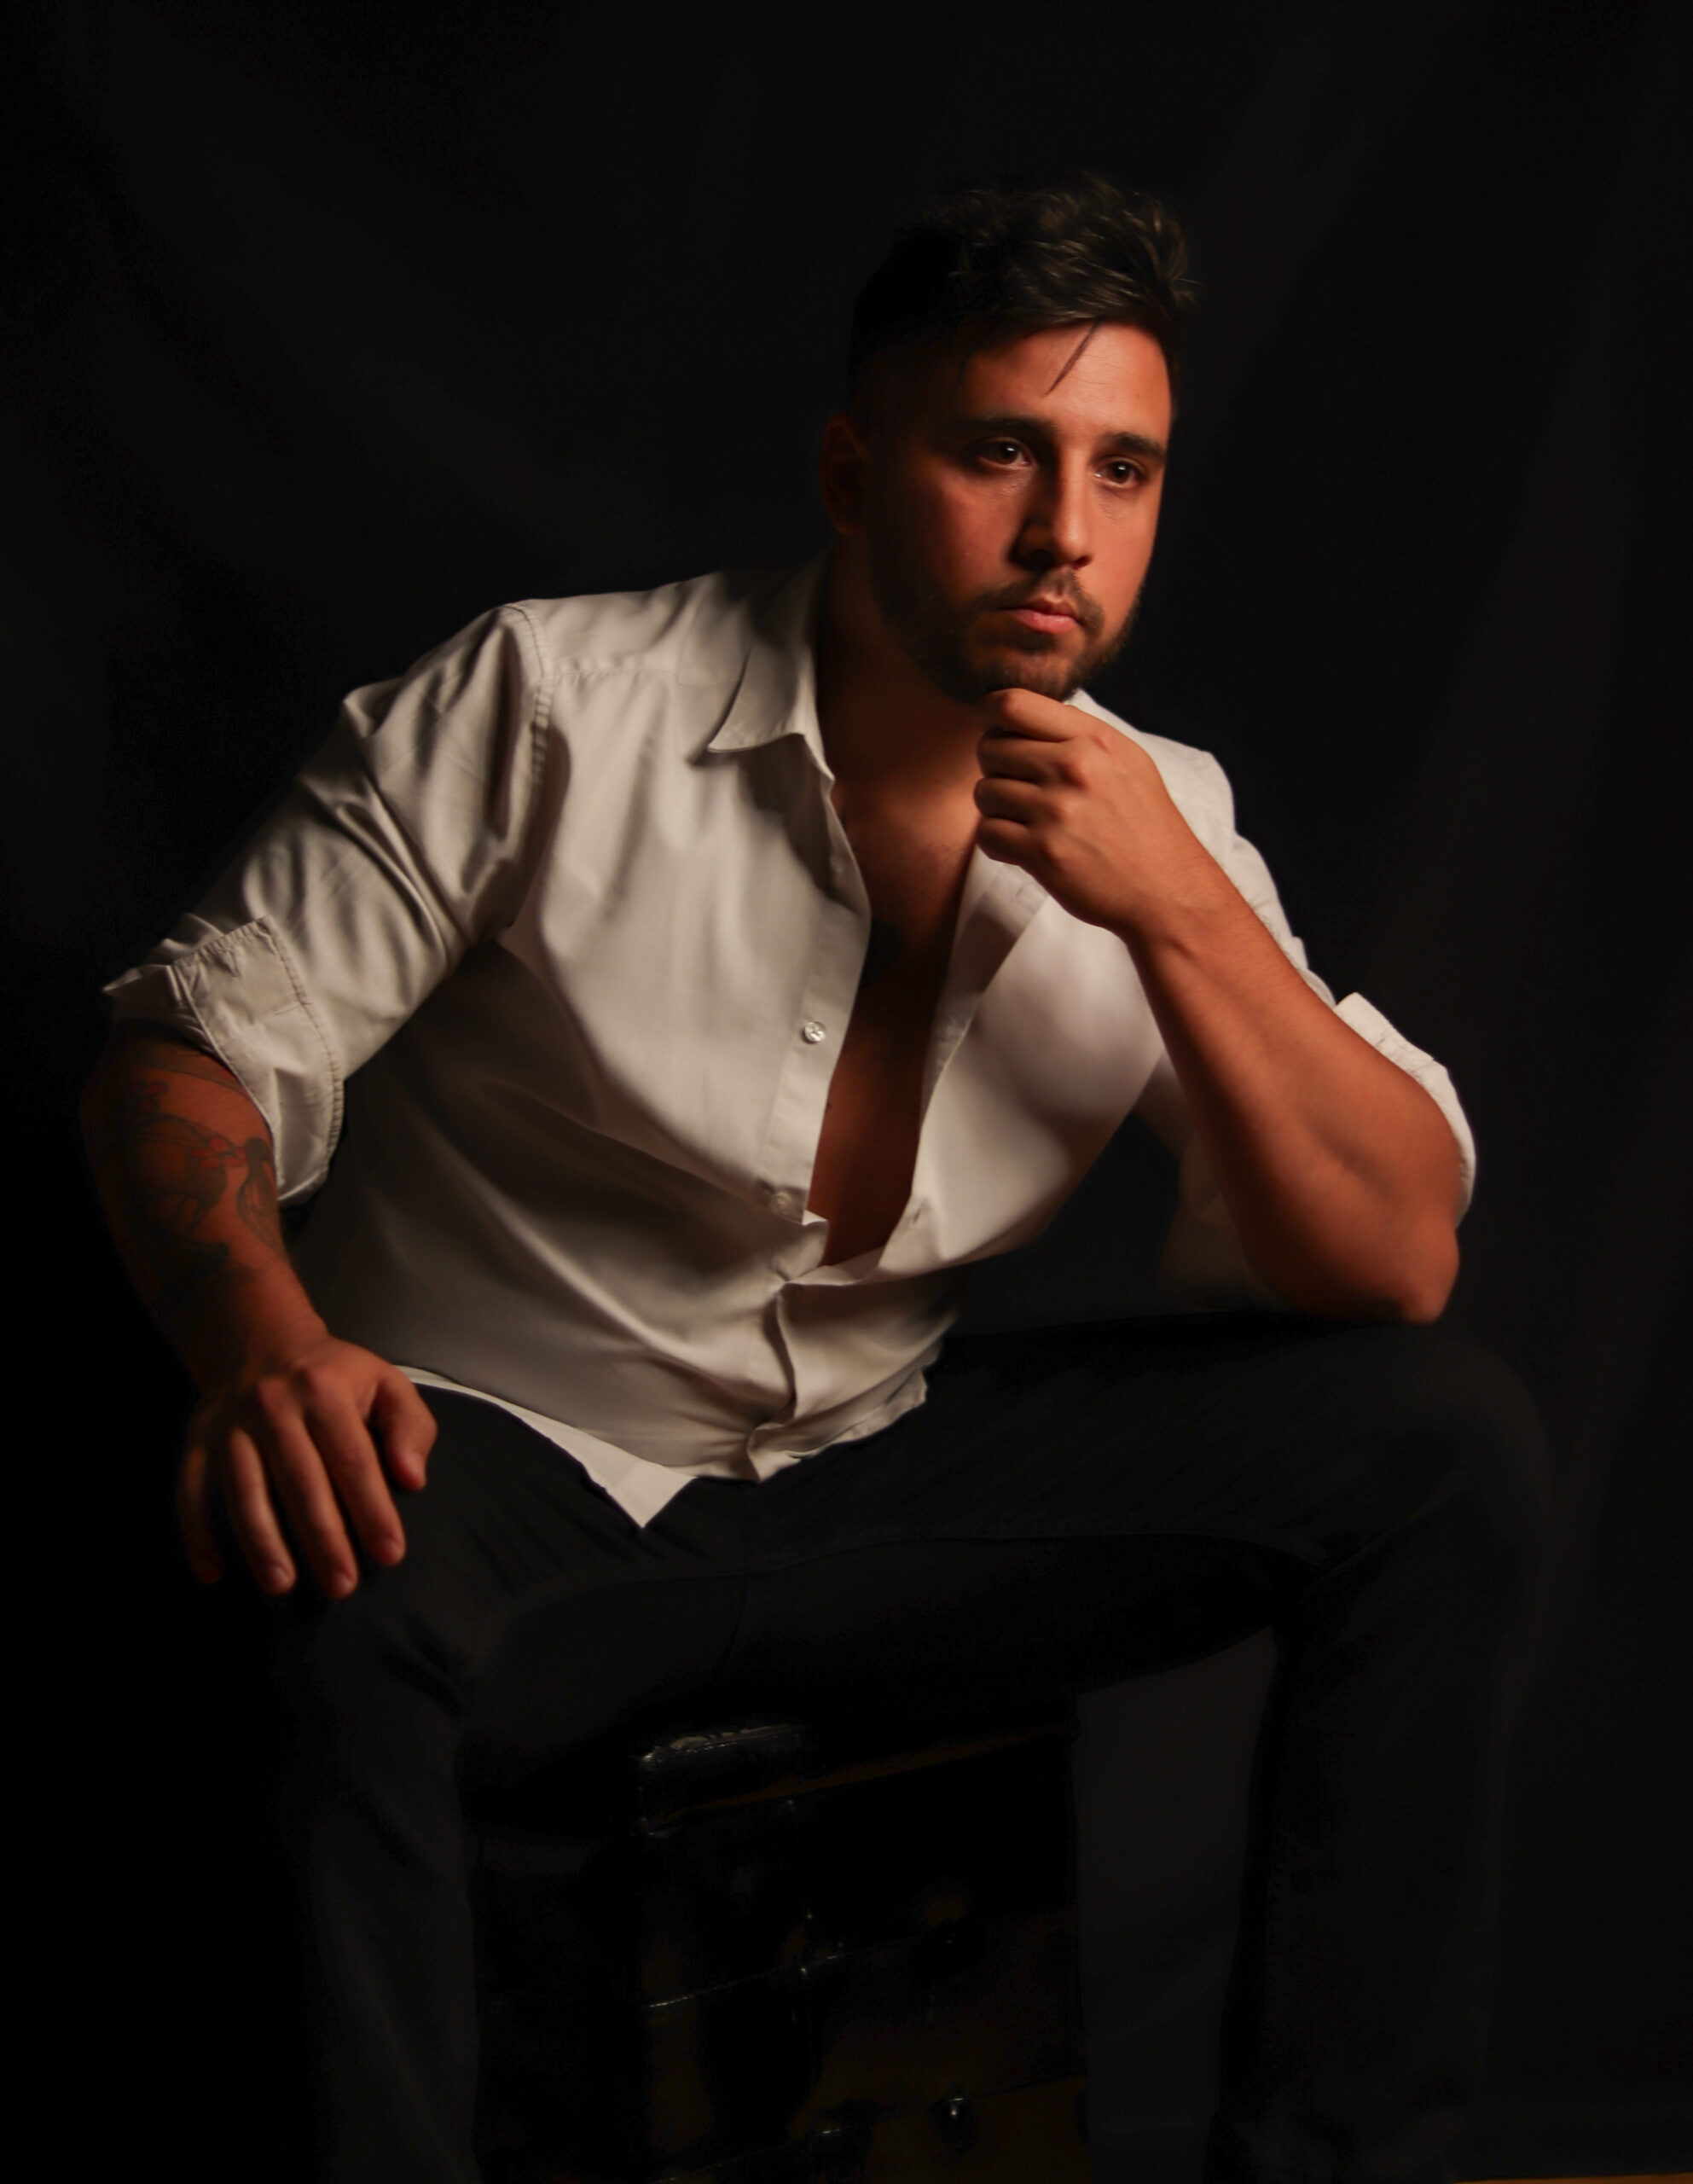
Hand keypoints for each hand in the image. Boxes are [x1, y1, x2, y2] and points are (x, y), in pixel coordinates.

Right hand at [176, 1332, 437, 1597]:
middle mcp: (272, 1405)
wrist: (261, 1340)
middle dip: (323, 1538)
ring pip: (244, 1491)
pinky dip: (197, 1534)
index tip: (390, 1554)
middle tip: (343, 1585)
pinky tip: (212, 1573)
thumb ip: (410, 1427)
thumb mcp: (385, 1382)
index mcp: (323, 1389)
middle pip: (300, 1481)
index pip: (352, 1459)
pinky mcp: (197, 1441)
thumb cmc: (335, 1375)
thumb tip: (412, 1478)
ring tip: (282, 1585)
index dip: (372, 1509)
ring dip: (261, 1543)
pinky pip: (190, 1491)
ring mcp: (229, 1425)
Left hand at [973, 687, 1217, 938]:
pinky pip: (988, 834)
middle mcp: (1073, 768)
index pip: (1012, 704)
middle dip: (996, 770)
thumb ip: (1080, 735)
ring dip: (997, 811)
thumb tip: (1024, 717)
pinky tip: (1023, 849)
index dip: (990, 718)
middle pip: (989, 749)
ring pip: (985, 793)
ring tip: (1027, 823)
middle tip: (1020, 791)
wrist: (1168, 890)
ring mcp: (1056, 811)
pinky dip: (998, 843)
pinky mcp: (1043, 853)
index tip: (997, 736)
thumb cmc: (1146, 826)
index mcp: (1094, 739)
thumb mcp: (1128, 761)